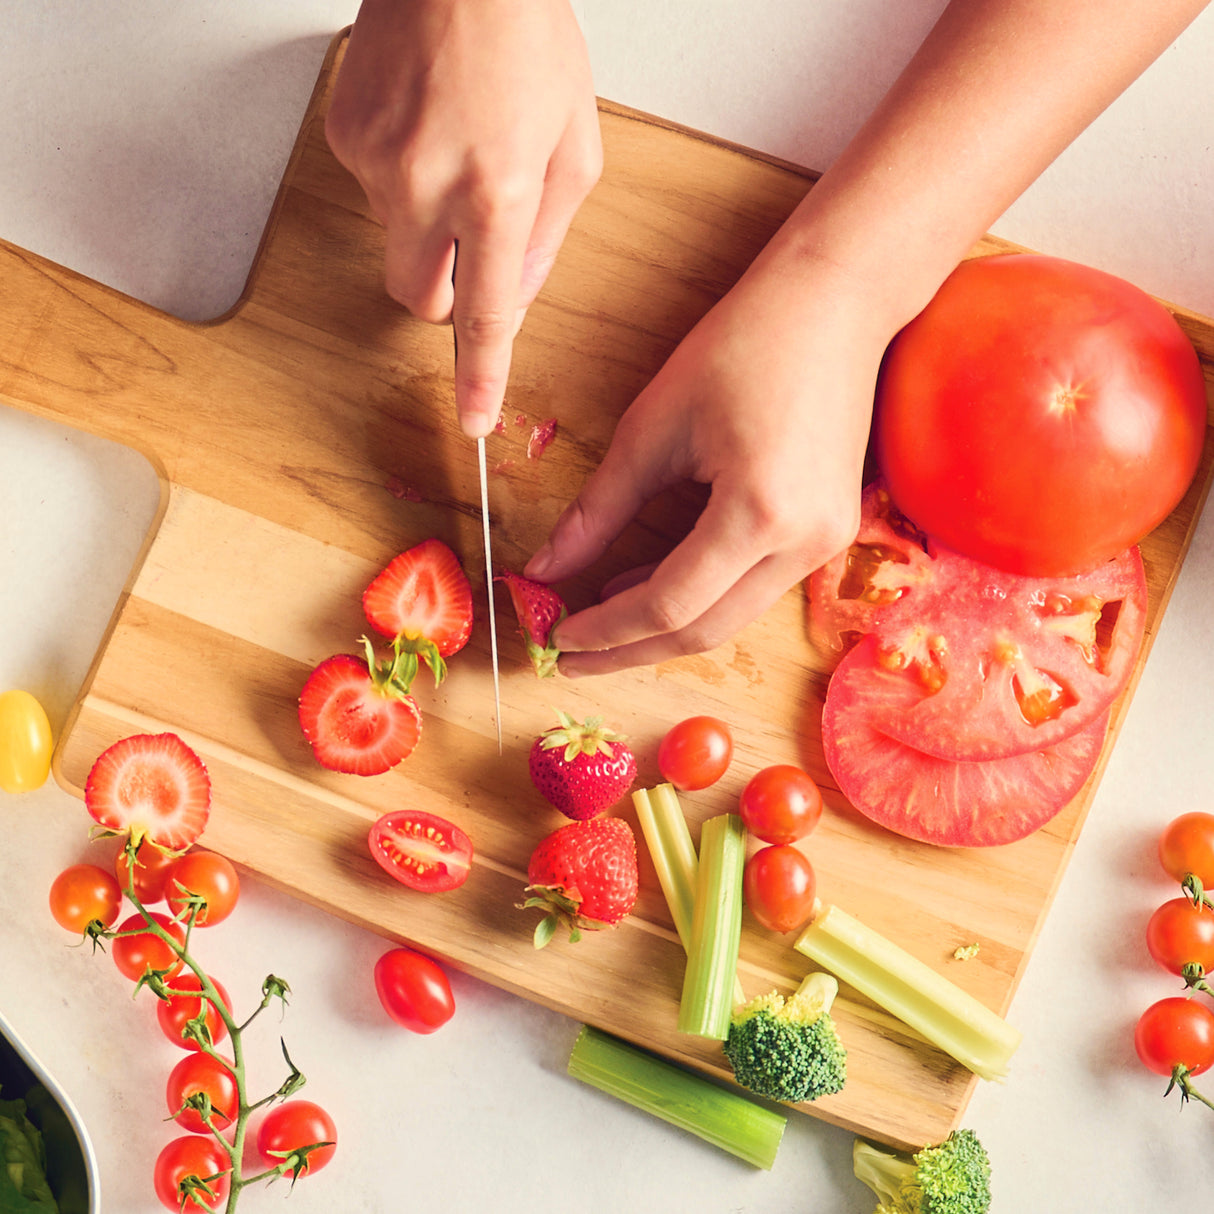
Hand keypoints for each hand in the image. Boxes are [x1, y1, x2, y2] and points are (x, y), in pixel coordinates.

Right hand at [325, 0, 601, 436]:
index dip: (479, 376)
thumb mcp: (576, 143)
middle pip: (421, 297)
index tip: (472, 418)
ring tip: (460, 144)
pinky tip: (429, 125)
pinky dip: (404, 174)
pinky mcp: (345, 137)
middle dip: (448, 293)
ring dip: (430, 218)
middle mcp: (426, 185)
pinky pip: (376, 188)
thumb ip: (548, 234)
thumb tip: (516, 295)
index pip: (483, 315)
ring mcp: (376, 162)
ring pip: (399, 238)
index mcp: (497, 191)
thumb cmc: (525, 33)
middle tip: (473, 247)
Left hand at [524, 246, 892, 674]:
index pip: (670, 604)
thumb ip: (598, 509)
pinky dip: (699, 594)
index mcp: (760, 513)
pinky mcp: (830, 533)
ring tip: (600, 613)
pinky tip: (651, 581)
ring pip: (730, 616)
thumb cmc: (742, 345)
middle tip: (572, 652)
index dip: (607, 630)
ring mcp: (827, 543)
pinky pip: (753, 587)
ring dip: (663, 623)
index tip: (556, 638)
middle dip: (631, 648)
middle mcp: (804, 544)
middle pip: (705, 631)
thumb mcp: (653, 426)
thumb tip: (543, 567)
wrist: (836, 303)